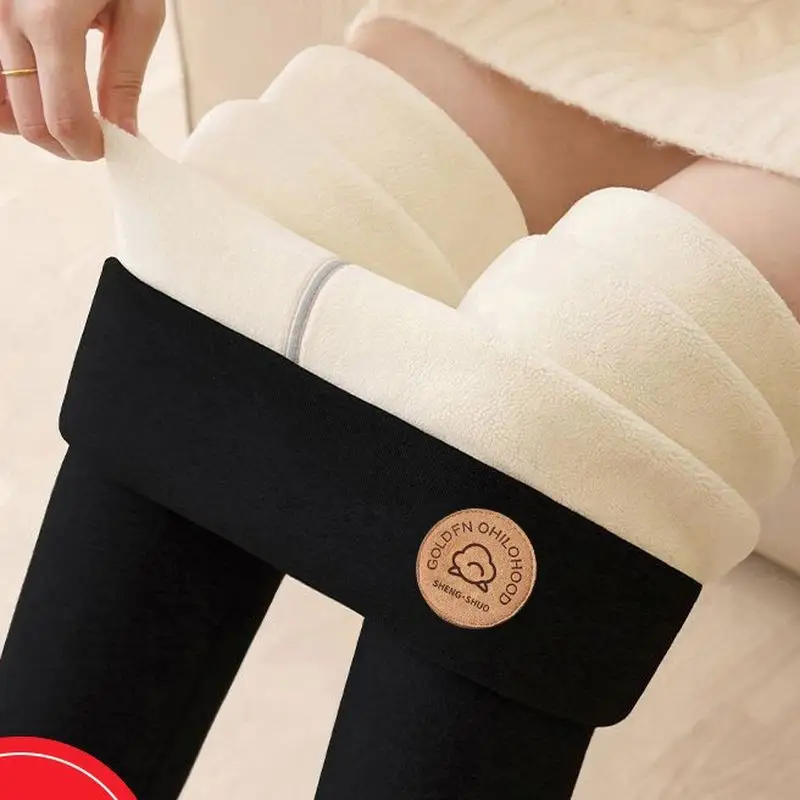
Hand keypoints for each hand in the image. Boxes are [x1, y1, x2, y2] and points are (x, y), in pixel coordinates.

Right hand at [0, 0, 164, 159]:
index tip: (107, 147)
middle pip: (26, 120)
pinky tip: (37, 89)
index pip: (64, 119)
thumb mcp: (138, 10)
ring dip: (30, 122)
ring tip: (65, 113)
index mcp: (52, 21)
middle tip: (92, 138)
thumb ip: (125, 77)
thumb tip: (123, 132)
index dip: (88, 147)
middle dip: (64, 144)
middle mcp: (5, 18)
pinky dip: (7, 95)